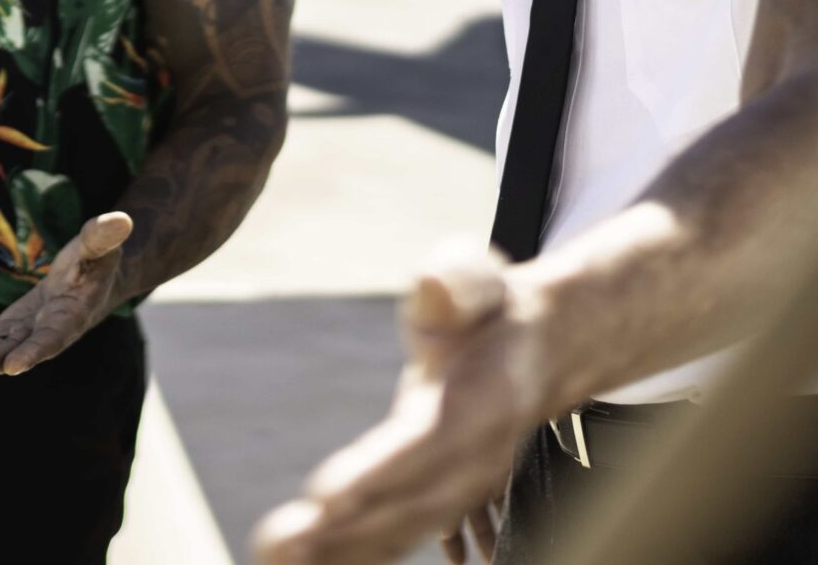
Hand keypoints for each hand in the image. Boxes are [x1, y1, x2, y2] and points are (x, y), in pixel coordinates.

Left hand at [0, 210, 131, 383]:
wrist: (89, 279)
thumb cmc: (96, 261)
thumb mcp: (99, 246)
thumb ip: (102, 237)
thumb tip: (120, 219)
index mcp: (71, 317)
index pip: (53, 337)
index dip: (35, 352)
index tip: (14, 366)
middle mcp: (46, 334)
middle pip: (17, 353)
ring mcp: (25, 336)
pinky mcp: (9, 332)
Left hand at [255, 250, 551, 564]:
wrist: (540, 353)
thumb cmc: (493, 310)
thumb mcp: (478, 280)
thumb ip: (459, 283)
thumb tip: (434, 287)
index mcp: (478, 402)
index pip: (421, 444)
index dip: (377, 473)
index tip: (325, 499)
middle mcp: (472, 459)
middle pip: (405, 504)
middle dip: (342, 531)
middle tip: (278, 545)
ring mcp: (459, 489)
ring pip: (398, 531)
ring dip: (339, 552)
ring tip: (276, 559)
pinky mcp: (440, 501)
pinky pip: (396, 536)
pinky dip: (352, 554)